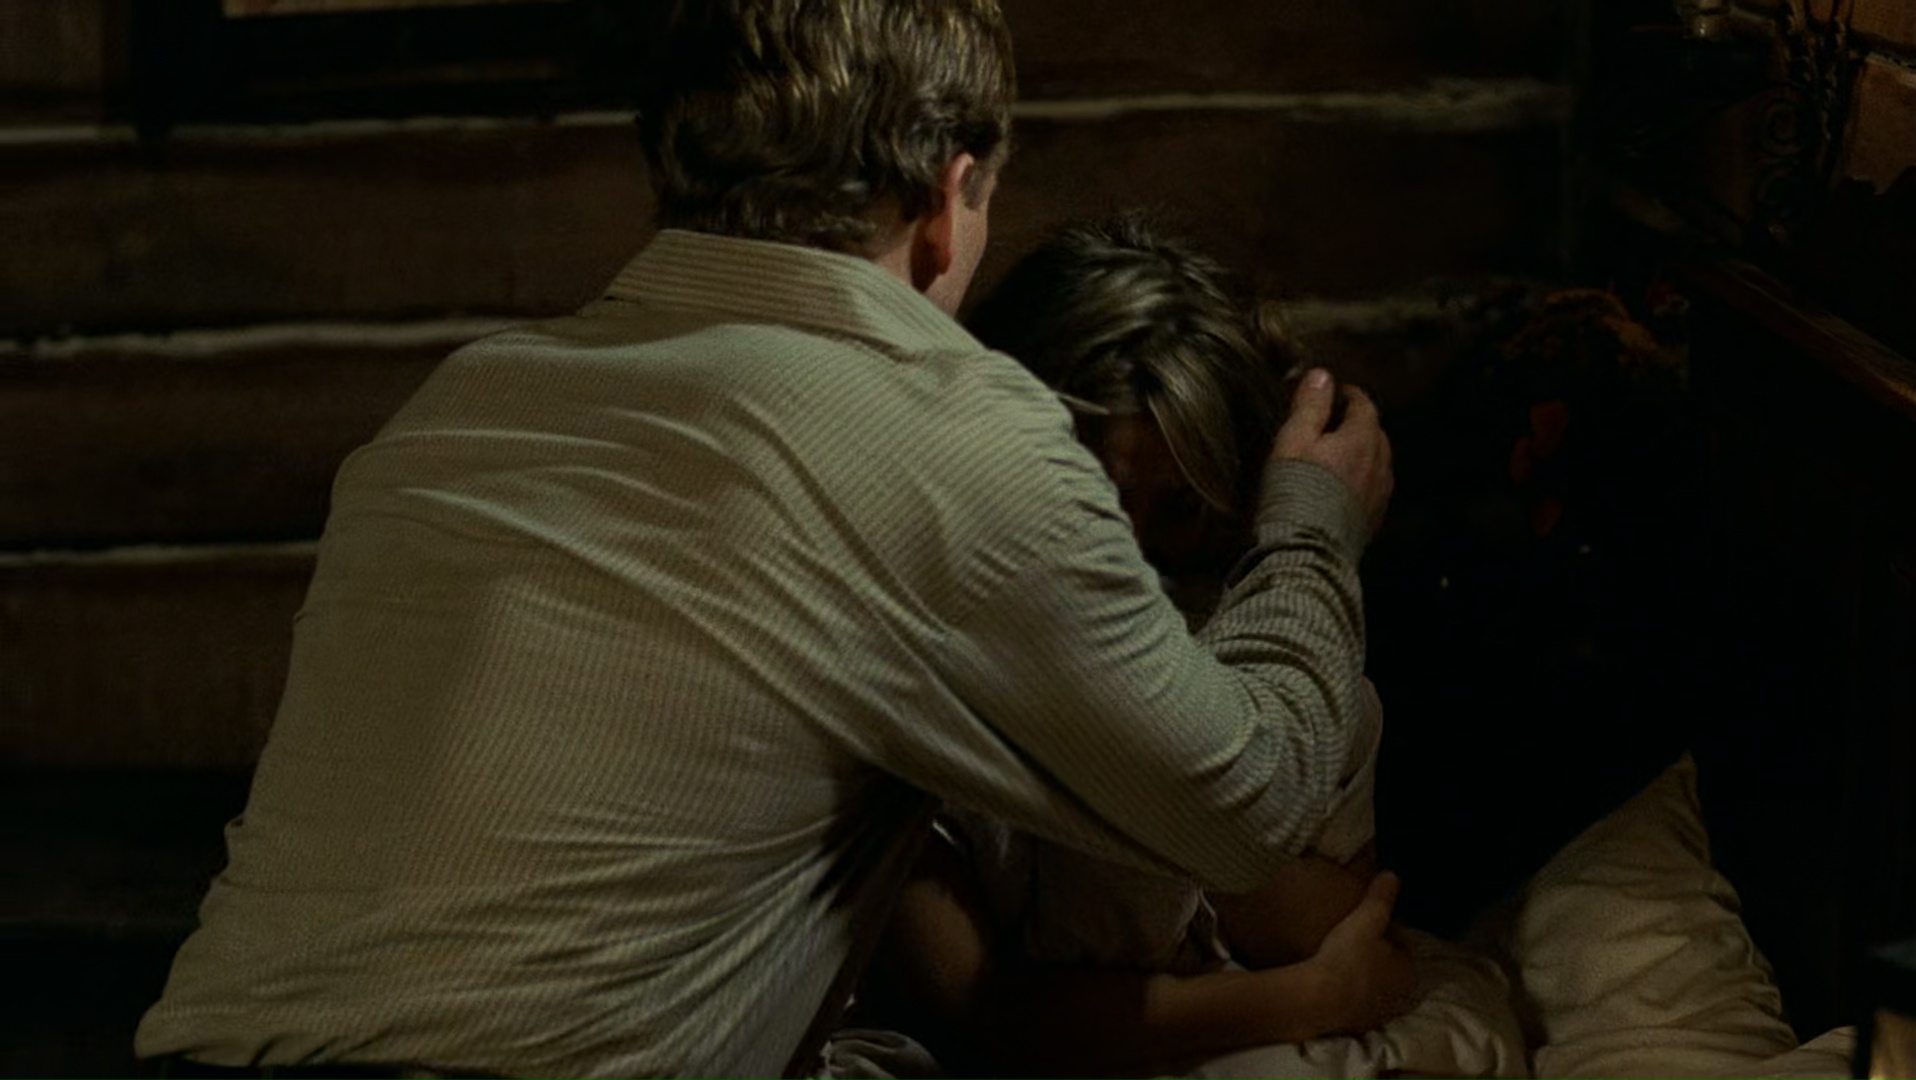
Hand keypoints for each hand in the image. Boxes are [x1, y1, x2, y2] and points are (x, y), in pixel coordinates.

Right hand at [1272, 369, 1393, 536]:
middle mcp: (1379, 465)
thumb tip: (1321, 376)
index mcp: (1362, 440)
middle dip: (1355, 423)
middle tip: (1329, 423)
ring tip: (1332, 457)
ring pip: (1375, 462)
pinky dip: (1357, 480)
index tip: (1332, 392)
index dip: (1347, 395)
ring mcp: (1379, 495)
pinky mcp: (1372, 521)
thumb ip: (1309, 406)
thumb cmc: (1296, 493)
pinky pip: (1370, 490)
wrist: (1307, 552)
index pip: (1363, 405)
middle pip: (1373, 433)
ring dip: (1358, 454)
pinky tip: (1336, 489)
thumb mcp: (1294, 441)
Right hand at [1304, 871, 1416, 1035]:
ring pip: (1372, 987)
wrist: (1317, 999)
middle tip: (1352, 940)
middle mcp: (1399, 996)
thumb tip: (1393, 874)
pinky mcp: (1355, 1025)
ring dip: (1361, 976)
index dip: (1386, 934)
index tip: (1367, 925)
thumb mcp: (1366, 919)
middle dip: (1375, 957)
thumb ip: (1381, 897)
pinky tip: (1329, 981)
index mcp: (1408, 970)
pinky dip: (1346, 993)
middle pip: (1389, 969)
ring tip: (1338, 959)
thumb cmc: (1347, 957)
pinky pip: (1354, 1003)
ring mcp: (1377, 1014)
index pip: (1403, 947)